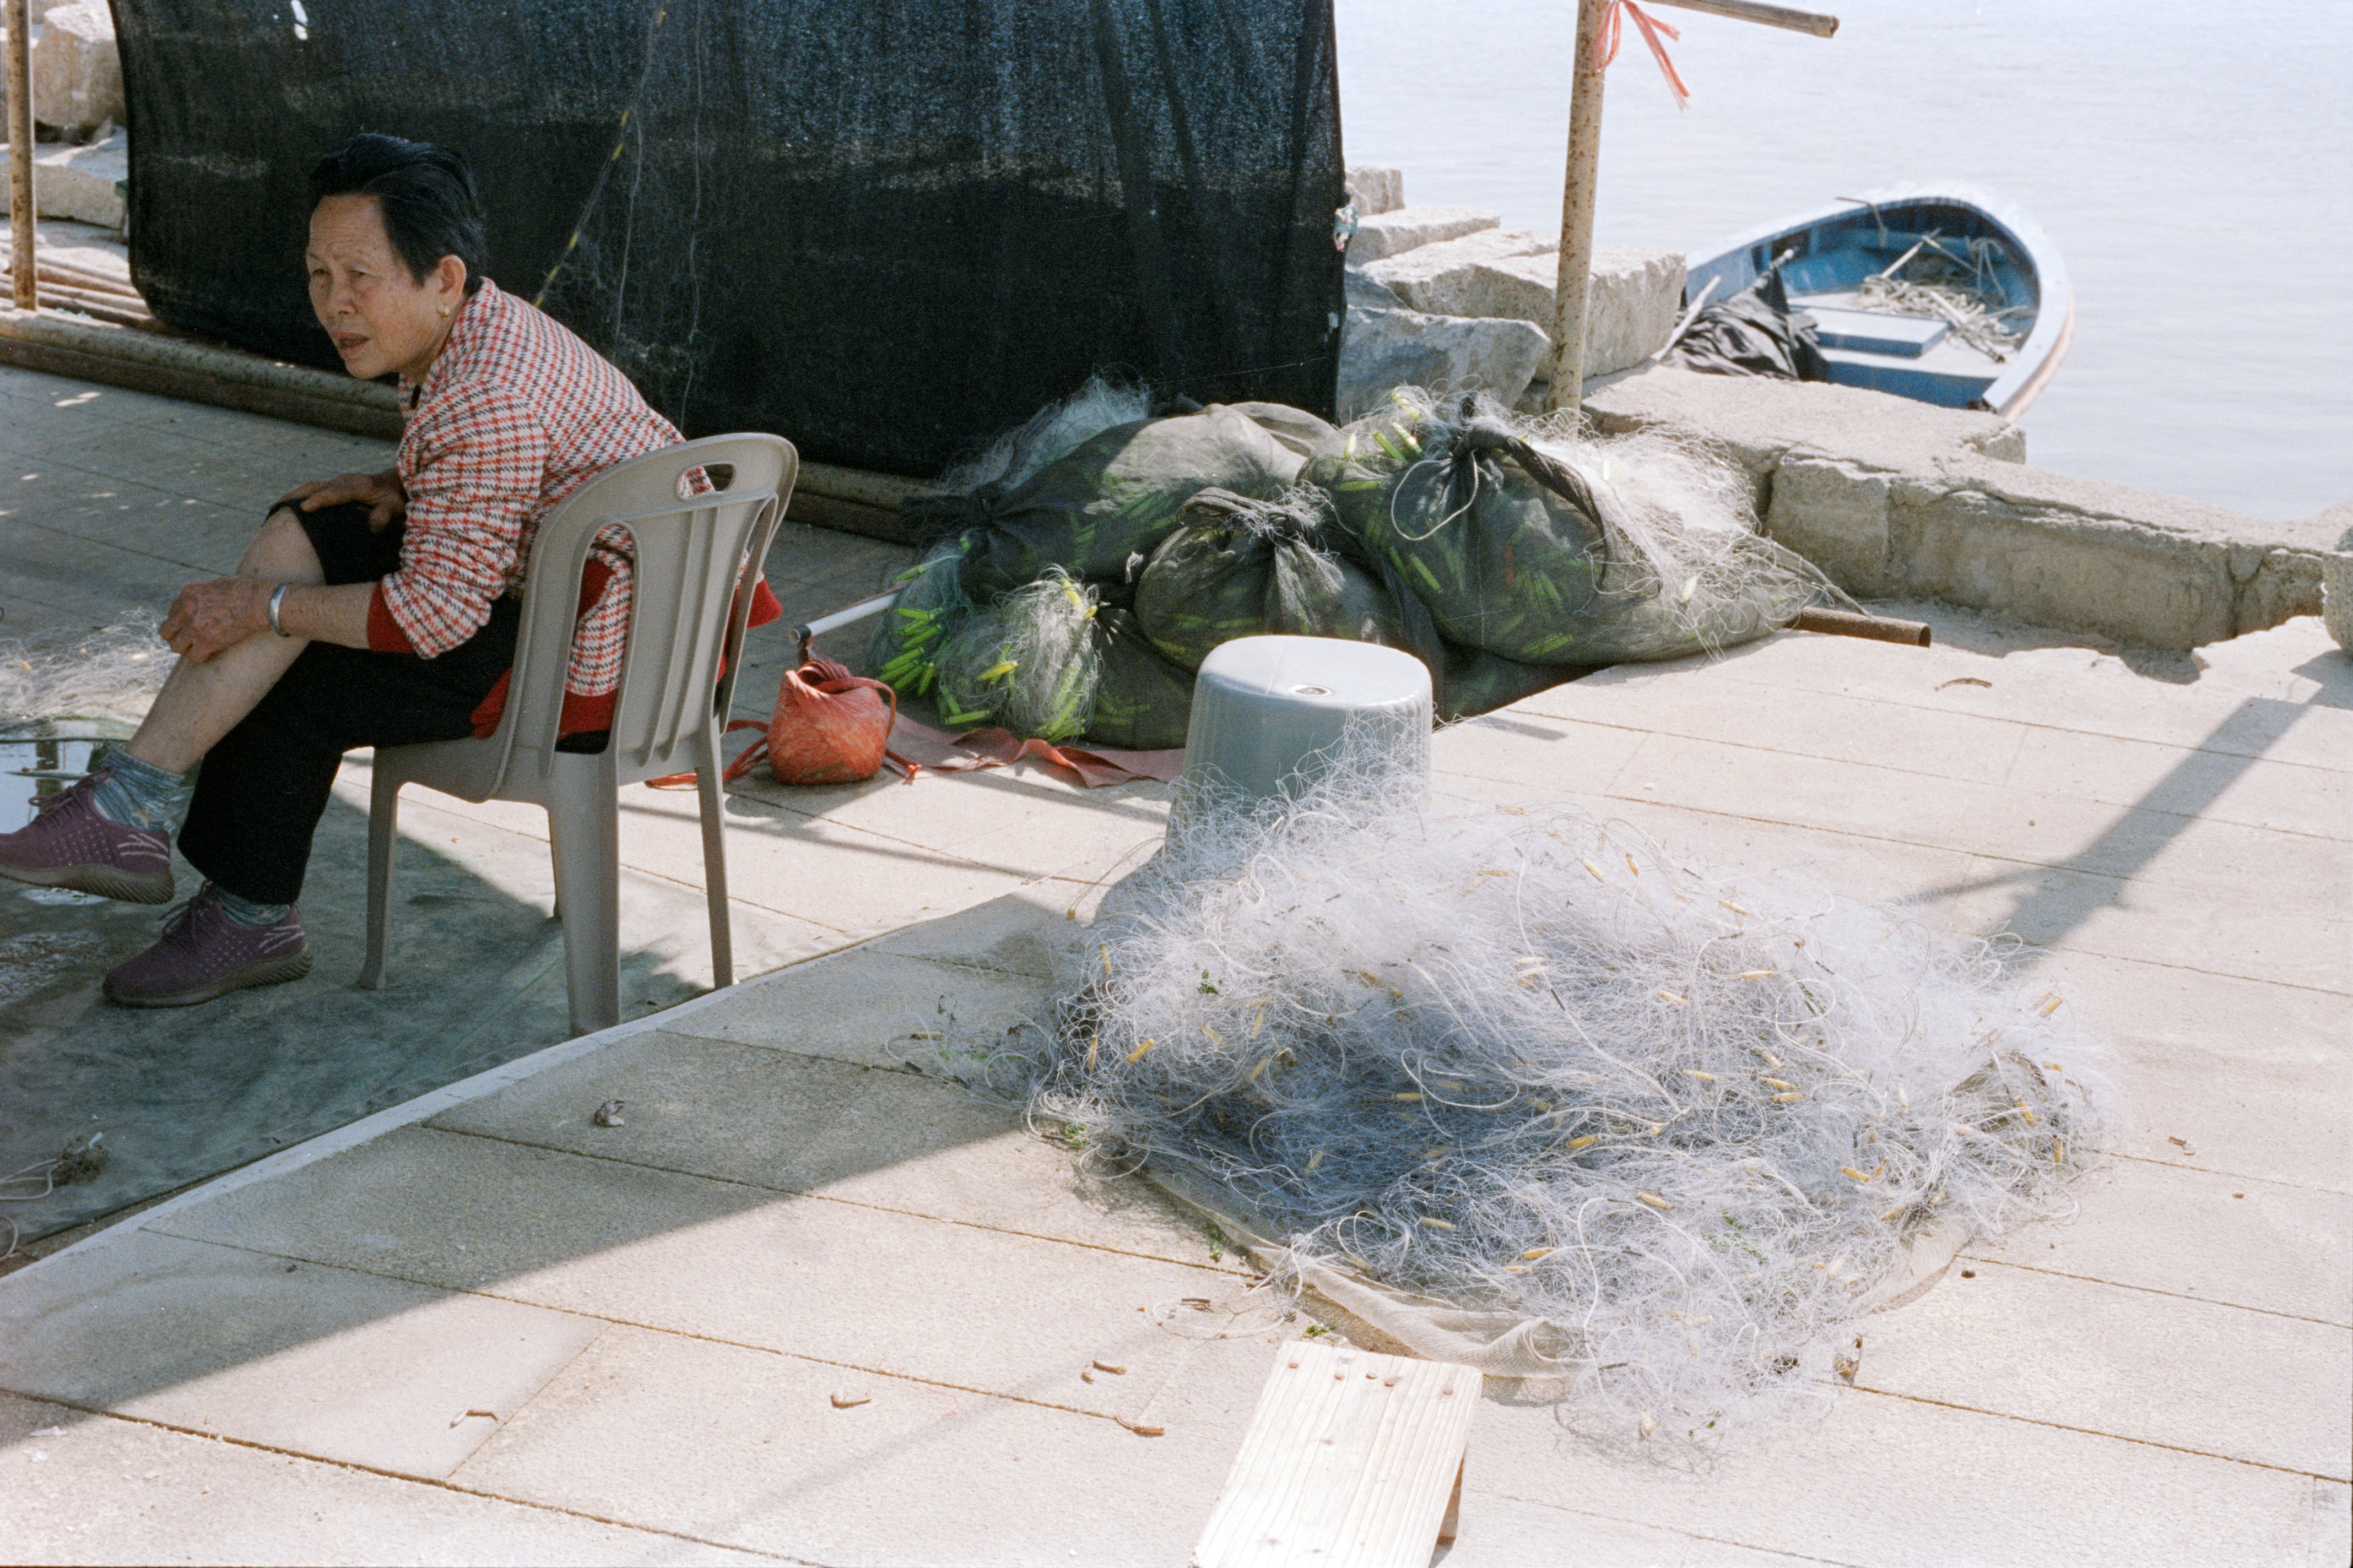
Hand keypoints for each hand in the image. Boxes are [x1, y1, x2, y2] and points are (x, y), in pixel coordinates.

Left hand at [160, 576, 274, 662]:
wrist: (258, 602)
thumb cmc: (245, 590)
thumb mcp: (217, 584)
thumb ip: (203, 594)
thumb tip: (205, 601)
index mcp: (188, 594)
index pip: (172, 613)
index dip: (181, 621)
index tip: (190, 625)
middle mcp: (187, 610)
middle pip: (166, 631)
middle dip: (175, 636)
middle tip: (187, 639)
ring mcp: (195, 627)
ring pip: (176, 646)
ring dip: (186, 648)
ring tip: (197, 648)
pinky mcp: (207, 642)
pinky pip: (194, 656)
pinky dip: (200, 656)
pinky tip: (208, 653)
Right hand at [279, 468, 407, 531]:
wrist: (399, 484)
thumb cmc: (398, 498)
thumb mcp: (396, 508)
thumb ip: (384, 516)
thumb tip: (373, 528)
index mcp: (360, 486)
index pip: (335, 493)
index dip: (320, 500)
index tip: (305, 508)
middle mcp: (346, 480)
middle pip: (317, 487)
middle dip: (296, 497)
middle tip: (276, 509)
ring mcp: (339, 481)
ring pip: (312, 486)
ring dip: (294, 495)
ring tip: (275, 507)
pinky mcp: (336, 484)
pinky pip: (315, 488)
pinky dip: (301, 494)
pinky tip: (289, 503)